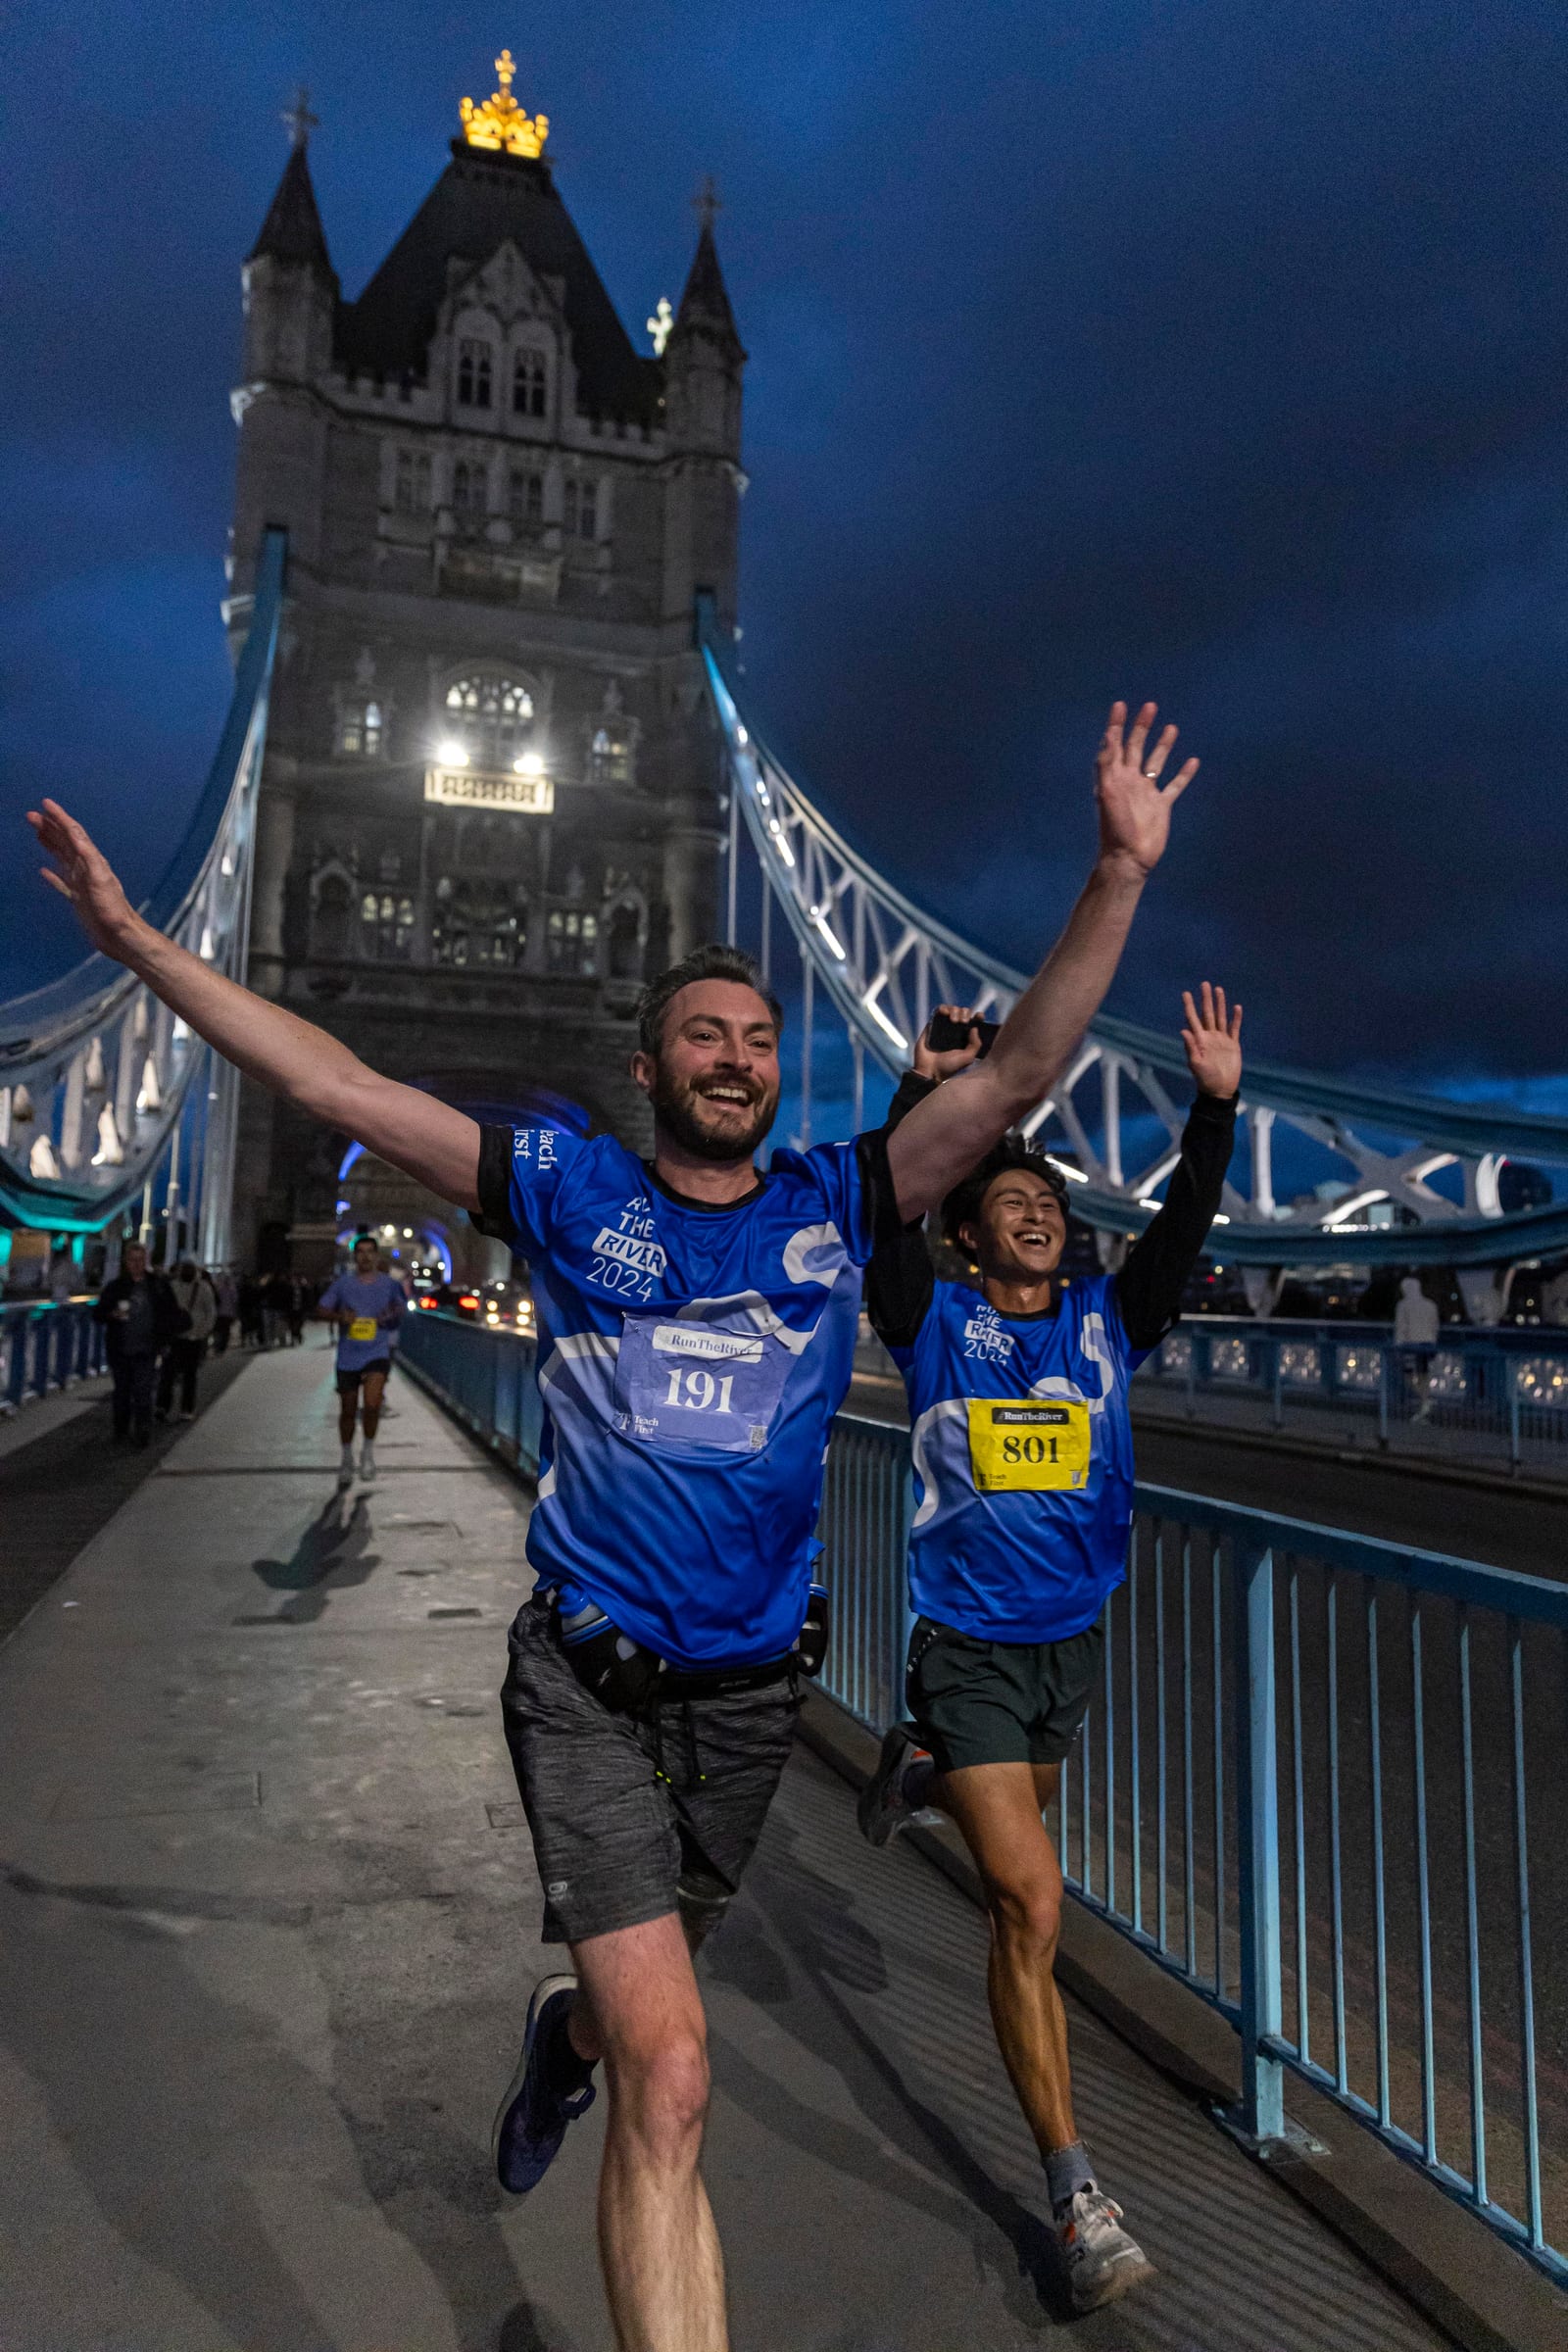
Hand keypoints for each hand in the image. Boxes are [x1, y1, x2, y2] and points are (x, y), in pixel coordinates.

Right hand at [27, 800, 141, 960]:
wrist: (119, 935)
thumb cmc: (111, 908)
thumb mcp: (100, 879)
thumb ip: (88, 856)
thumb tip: (73, 834)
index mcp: (91, 860)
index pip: (73, 833)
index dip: (59, 817)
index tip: (45, 803)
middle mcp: (85, 868)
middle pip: (65, 842)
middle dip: (49, 827)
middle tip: (31, 815)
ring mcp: (81, 883)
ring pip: (61, 857)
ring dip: (49, 843)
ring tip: (36, 832)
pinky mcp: (78, 899)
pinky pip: (61, 882)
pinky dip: (52, 875)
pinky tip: (43, 871)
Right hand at [913, 1005, 985, 1081]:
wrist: (930, 1071)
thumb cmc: (949, 1067)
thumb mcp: (968, 1058)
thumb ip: (976, 1044)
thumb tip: (975, 1028)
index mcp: (965, 1038)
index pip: (974, 1023)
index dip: (978, 1017)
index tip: (979, 1016)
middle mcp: (955, 1031)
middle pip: (964, 1013)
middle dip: (965, 1013)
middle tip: (963, 1022)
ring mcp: (944, 1027)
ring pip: (952, 1009)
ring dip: (955, 1010)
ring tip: (954, 1020)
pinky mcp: (932, 1025)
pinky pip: (938, 1011)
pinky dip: (943, 1008)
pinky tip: (944, 1013)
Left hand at [1095, 702, 1198, 879]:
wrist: (1129, 857)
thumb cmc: (1115, 827)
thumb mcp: (1108, 791)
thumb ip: (1108, 763)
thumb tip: (1110, 735)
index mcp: (1114, 776)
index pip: (1114, 743)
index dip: (1116, 724)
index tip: (1120, 705)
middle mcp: (1130, 781)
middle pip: (1136, 747)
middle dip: (1142, 727)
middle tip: (1150, 706)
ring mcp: (1147, 793)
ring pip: (1156, 762)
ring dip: (1163, 745)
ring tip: (1171, 727)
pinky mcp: (1162, 806)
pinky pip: (1175, 785)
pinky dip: (1184, 773)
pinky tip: (1192, 761)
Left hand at [1181, 982, 1242, 1097]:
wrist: (1221, 1089)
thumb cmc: (1206, 1079)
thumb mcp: (1196, 1064)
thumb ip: (1191, 1047)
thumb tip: (1183, 1030)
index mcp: (1199, 1040)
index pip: (1193, 1019)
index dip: (1189, 1006)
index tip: (1186, 993)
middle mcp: (1210, 1037)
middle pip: (1207, 1013)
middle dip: (1206, 999)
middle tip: (1204, 984)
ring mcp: (1221, 1040)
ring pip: (1220, 1017)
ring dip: (1220, 1004)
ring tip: (1219, 990)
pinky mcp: (1233, 1045)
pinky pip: (1234, 1028)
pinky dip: (1236, 1018)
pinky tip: (1236, 1007)